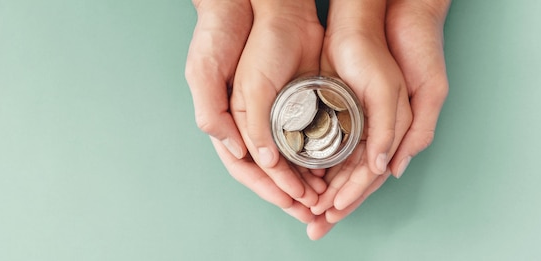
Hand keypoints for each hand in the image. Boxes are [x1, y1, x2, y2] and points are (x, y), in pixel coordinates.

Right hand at [186, 0, 326, 220]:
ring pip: (290, 159)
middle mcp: (250, 125)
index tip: (292, 201)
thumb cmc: (222, 35)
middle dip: (291, 193)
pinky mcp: (293, 102)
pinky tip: (332, 167)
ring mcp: (272, 115)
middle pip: (271, 171)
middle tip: (314, 210)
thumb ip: (219, 114)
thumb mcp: (207, 71)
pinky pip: (305, 137)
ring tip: (326, 196)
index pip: (247, 168)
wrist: (259, 6)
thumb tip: (248, 156)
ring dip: (306, 180)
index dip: (269, 188)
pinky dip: (317, 155)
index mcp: (226, 123)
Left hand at [306, 0, 450, 239]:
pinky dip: (315, 163)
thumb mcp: (410, 93)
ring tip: (305, 207)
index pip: (370, 176)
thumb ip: (398, 131)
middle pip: (352, 178)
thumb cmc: (399, 53)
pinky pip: (326, 143)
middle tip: (314, 224)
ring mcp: (356, 123)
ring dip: (324, 188)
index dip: (352, 197)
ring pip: (338, 165)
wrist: (368, 22)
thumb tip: (386, 169)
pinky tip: (302, 175)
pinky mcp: (337, 110)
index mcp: (394, 134)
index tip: (331, 214)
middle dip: (335, 203)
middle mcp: (375, 133)